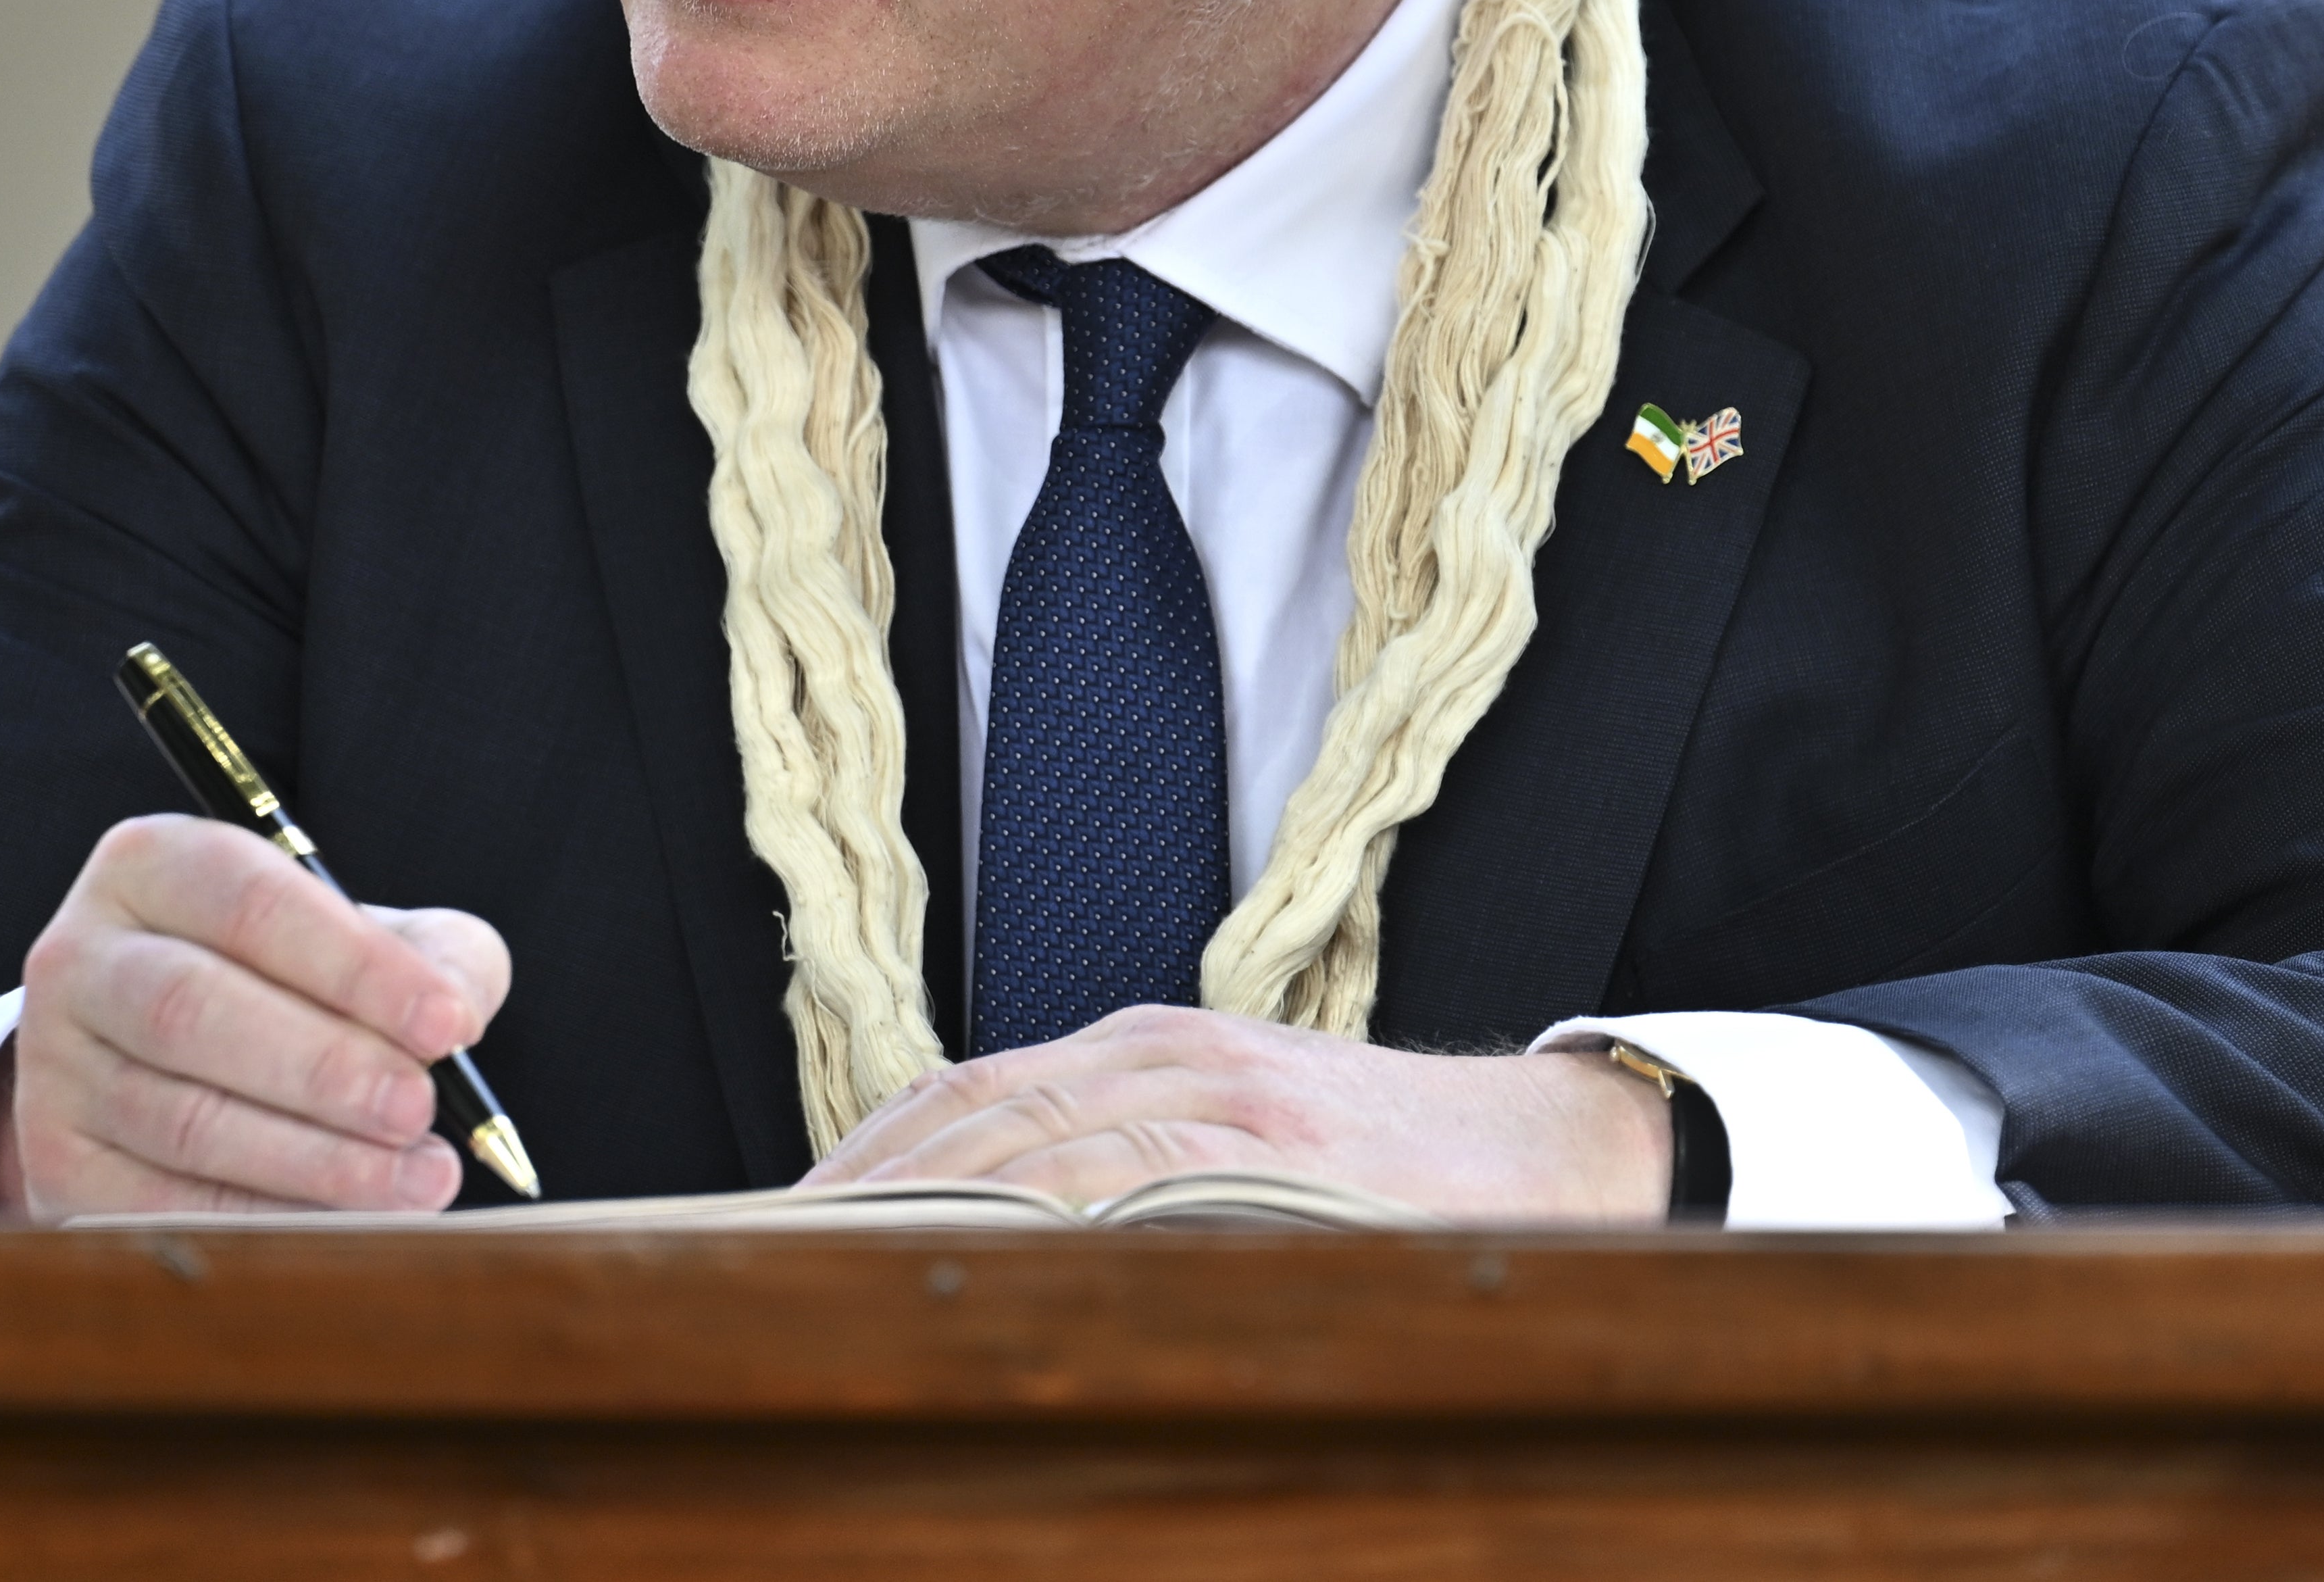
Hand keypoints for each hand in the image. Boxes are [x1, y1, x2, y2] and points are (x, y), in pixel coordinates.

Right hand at [0, 814, 509, 1221]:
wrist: (171, 1058)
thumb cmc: (296, 980)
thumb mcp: (366, 939)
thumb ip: (431, 957)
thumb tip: (458, 1016)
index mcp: (153, 865)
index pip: (251, 902)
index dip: (354, 967)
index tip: (448, 1027)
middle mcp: (81, 954)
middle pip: (193, 1011)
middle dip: (323, 1069)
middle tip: (420, 1110)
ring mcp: (54, 1062)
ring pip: (180, 1118)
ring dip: (311, 1160)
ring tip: (417, 1181)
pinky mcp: (54, 1158)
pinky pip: (157, 1203)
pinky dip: (263, 1221)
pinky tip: (347, 1226)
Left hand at [799, 1005, 1672, 1222]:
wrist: (1557, 1151)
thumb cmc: (1387, 1171)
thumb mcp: (1245, 1147)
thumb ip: (1136, 1174)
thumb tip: (1005, 1262)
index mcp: (1148, 1052)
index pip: (970, 1096)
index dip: (869, 1157)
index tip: (781, 1223)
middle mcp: (1168, 1054)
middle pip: (977, 1115)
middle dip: (865, 1188)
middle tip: (766, 1261)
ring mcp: (1222, 1094)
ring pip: (1035, 1140)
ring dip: (926, 1206)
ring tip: (832, 1272)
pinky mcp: (1278, 1145)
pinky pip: (1134, 1171)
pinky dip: (1043, 1212)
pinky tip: (974, 1259)